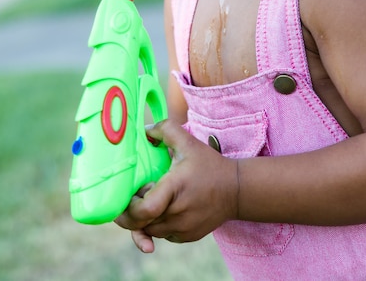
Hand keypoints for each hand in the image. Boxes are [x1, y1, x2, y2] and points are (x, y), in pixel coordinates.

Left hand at [115, 119, 238, 250]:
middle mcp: (178, 213)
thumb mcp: (189, 142)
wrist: (236, 190)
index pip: (145, 210)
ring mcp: (183, 228)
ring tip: (149, 200)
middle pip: (142, 223)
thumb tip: (145, 130)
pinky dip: (157, 225)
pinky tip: (162, 209)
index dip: (130, 207)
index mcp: (175, 189)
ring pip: (151, 231)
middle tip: (132, 198)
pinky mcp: (187, 236)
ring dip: (144, 219)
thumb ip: (166, 129)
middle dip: (132, 213)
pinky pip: (162, 235)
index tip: (129, 195)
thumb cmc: (210, 165)